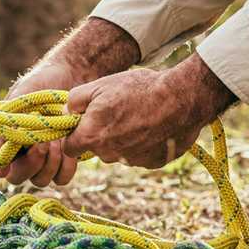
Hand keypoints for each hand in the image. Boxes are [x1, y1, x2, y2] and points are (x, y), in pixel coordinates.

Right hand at [0, 18, 139, 185]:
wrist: (70, 77)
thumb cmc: (39, 86)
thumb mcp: (18, 100)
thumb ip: (7, 123)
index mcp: (7, 141)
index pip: (1, 165)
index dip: (5, 167)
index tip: (10, 164)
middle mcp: (22, 155)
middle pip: (20, 178)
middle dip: (32, 163)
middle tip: (44, 143)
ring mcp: (43, 160)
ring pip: (41, 180)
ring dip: (51, 162)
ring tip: (58, 138)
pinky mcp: (63, 161)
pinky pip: (62, 178)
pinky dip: (67, 166)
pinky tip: (70, 148)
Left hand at [63, 53, 235, 168]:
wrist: (181, 98)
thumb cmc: (138, 89)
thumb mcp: (100, 85)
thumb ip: (75, 100)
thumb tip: (67, 111)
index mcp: (91, 138)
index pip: (69, 147)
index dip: (74, 133)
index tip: (85, 121)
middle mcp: (109, 155)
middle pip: (96, 149)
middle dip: (101, 134)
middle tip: (116, 112)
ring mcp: (132, 161)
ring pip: (119, 152)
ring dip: (123, 139)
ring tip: (138, 115)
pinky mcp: (153, 163)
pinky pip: (140, 155)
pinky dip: (143, 143)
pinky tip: (153, 125)